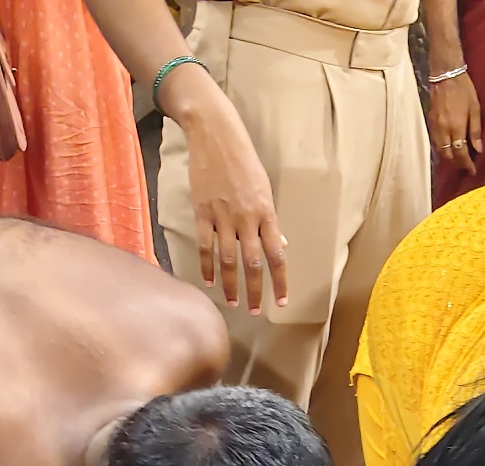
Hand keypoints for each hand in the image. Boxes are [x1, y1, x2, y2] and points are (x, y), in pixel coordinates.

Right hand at [171, 75, 288, 314]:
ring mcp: (224, 216)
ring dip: (232, 284)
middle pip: (254, 263)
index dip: (280, 281)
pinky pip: (206, 246)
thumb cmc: (243, 159)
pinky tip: (209, 281)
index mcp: (266, 212)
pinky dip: (207, 266)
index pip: (277, 255)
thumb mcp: (264, 188)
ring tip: (233, 302)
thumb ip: (269, 219)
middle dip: (255, 291)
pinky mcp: (203, 212)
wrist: (215, 135)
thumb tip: (278, 244)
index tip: (281, 301)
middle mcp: (247, 218)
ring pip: (229, 259)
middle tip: (254, 311)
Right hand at [428, 72, 479, 174]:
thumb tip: (479, 149)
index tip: (473, 170)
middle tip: (466, 165)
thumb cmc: (464, 89)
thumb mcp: (475, 108)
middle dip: (457, 163)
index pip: (461, 153)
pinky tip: (448, 146)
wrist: (445, 74)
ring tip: (458, 158)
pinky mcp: (430, 121)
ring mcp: (434, 126)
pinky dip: (442, 147)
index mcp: (456, 127)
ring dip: (449, 156)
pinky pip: (435, 141)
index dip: (467, 164)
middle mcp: (443, 130)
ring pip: (439, 150)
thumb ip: (476, 130)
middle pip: (448, 155)